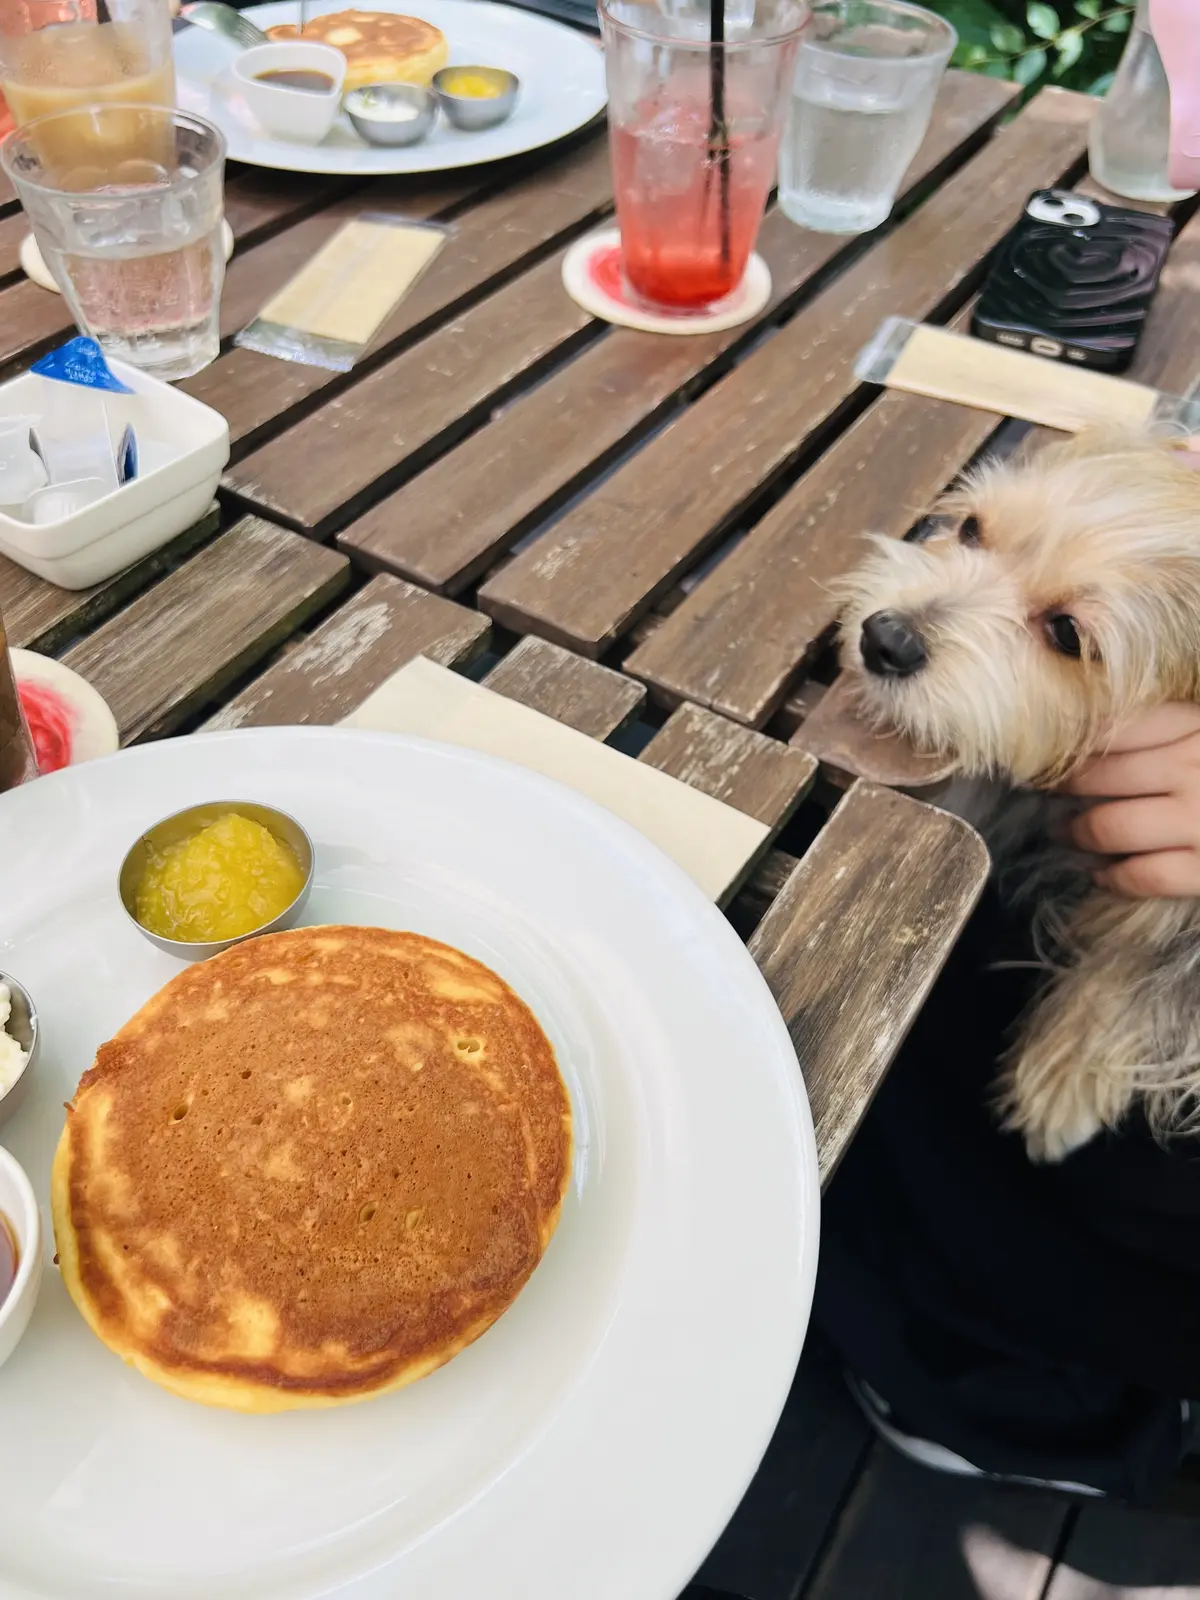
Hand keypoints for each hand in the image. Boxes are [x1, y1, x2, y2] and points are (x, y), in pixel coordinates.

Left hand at [1062, 704, 1199, 897]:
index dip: (1076, 740)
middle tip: (1047, 790)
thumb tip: (1129, 711)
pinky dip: (1113, 876)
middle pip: (1100, 775)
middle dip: (1064, 786)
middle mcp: (1195, 767)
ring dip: (1077, 832)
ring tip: (1065, 832)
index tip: (1053, 749)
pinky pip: (1145, 875)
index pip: (1117, 728)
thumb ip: (1181, 721)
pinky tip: (1101, 873)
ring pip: (1110, 826)